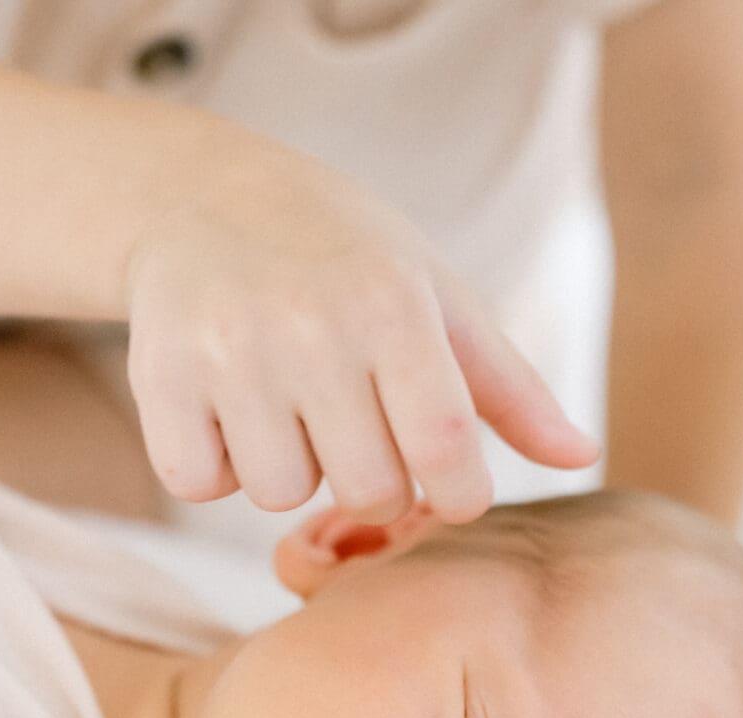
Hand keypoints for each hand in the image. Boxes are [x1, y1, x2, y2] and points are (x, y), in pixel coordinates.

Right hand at [123, 148, 596, 524]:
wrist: (206, 198)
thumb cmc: (349, 261)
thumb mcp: (438, 301)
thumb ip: (508, 389)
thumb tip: (584, 457)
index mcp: (395, 306)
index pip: (446, 452)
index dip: (455, 491)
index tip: (446, 479)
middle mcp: (311, 325)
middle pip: (366, 489)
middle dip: (370, 478)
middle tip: (354, 426)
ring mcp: (228, 351)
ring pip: (277, 493)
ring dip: (289, 469)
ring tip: (286, 407)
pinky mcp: (158, 375)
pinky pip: (199, 483)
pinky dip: (214, 466)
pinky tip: (226, 412)